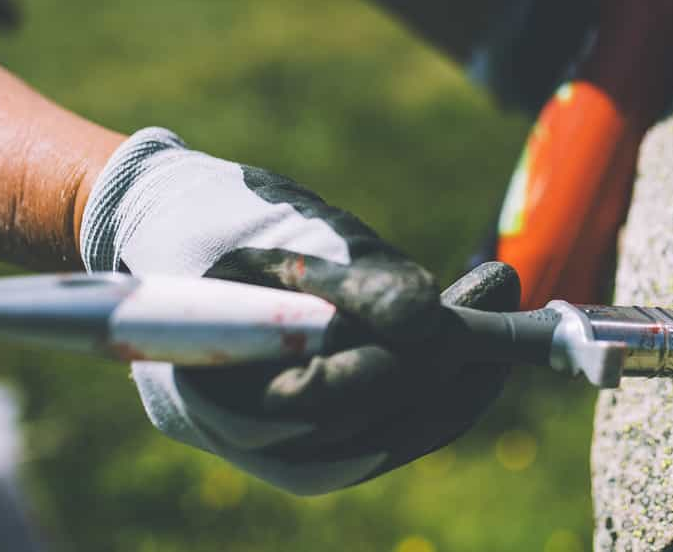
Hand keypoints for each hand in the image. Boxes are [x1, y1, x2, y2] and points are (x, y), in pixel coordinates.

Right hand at [79, 128, 514, 493]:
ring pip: (401, 431)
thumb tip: (429, 317)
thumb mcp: (275, 235)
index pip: (320, 395)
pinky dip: (449, 388)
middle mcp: (251, 437)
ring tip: (503, 302)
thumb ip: (348, 280)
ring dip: (464, 370)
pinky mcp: (327, 444)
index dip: (393, 359)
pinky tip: (484, 337)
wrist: (169, 244)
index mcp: (212, 384)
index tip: (449, 314)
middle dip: (448, 360)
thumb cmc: (216, 224)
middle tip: (500, 295)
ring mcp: (289, 449)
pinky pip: (402, 430)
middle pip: (375, 420)